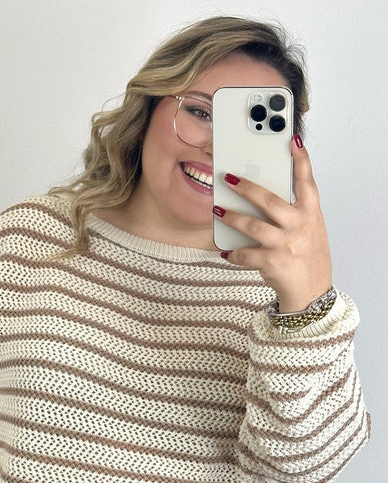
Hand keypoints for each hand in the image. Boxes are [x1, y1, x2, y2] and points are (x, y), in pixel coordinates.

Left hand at [214, 136, 331, 312]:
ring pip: (252, 226)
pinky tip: (226, 252)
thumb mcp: (310, 230)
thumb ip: (294, 213)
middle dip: (246, 188)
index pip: (307, 182)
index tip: (293, 141)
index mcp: (311, 215)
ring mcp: (286, 245)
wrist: (312, 293)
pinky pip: (246, 254)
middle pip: (269, 201)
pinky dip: (234, 254)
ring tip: (218, 211)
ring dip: (232, 218)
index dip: (301, 160)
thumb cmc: (308, 259)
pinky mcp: (273, 262)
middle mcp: (300, 227)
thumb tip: (263, 197)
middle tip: (227, 179)